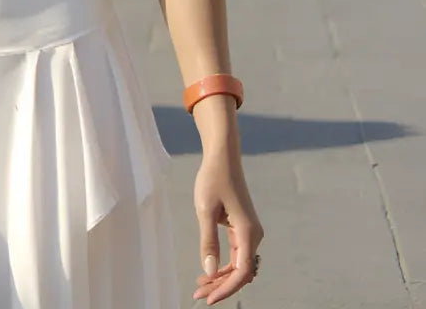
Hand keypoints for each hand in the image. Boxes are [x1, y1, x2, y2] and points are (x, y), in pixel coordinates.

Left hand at [193, 151, 263, 303]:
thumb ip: (208, 241)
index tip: (208, 299)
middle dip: (221, 286)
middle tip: (198, 294)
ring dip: (222, 278)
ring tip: (200, 286)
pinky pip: (237, 255)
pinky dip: (224, 266)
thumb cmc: (213, 178)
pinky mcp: (243, 228)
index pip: (242, 271)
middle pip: (241, 272)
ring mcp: (250, 232)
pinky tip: (209, 271)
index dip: (226, 288)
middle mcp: (253, 234)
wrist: (223, 157)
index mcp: (247, 231)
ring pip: (239, 265)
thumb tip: (209, 271)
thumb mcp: (205, 210)